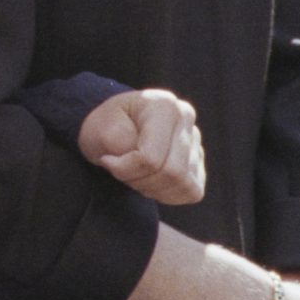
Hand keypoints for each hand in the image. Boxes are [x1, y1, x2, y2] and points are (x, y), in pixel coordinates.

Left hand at [79, 89, 203, 205]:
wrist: (111, 129)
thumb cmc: (106, 127)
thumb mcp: (100, 129)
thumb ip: (120, 144)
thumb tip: (145, 160)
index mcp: (163, 105)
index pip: (151, 157)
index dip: (124, 169)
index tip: (107, 161)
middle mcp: (186, 119)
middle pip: (172, 172)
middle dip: (139, 180)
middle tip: (120, 171)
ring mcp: (196, 141)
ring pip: (183, 184)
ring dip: (151, 188)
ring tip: (134, 174)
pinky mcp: (199, 163)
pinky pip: (191, 191)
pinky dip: (167, 194)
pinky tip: (149, 181)